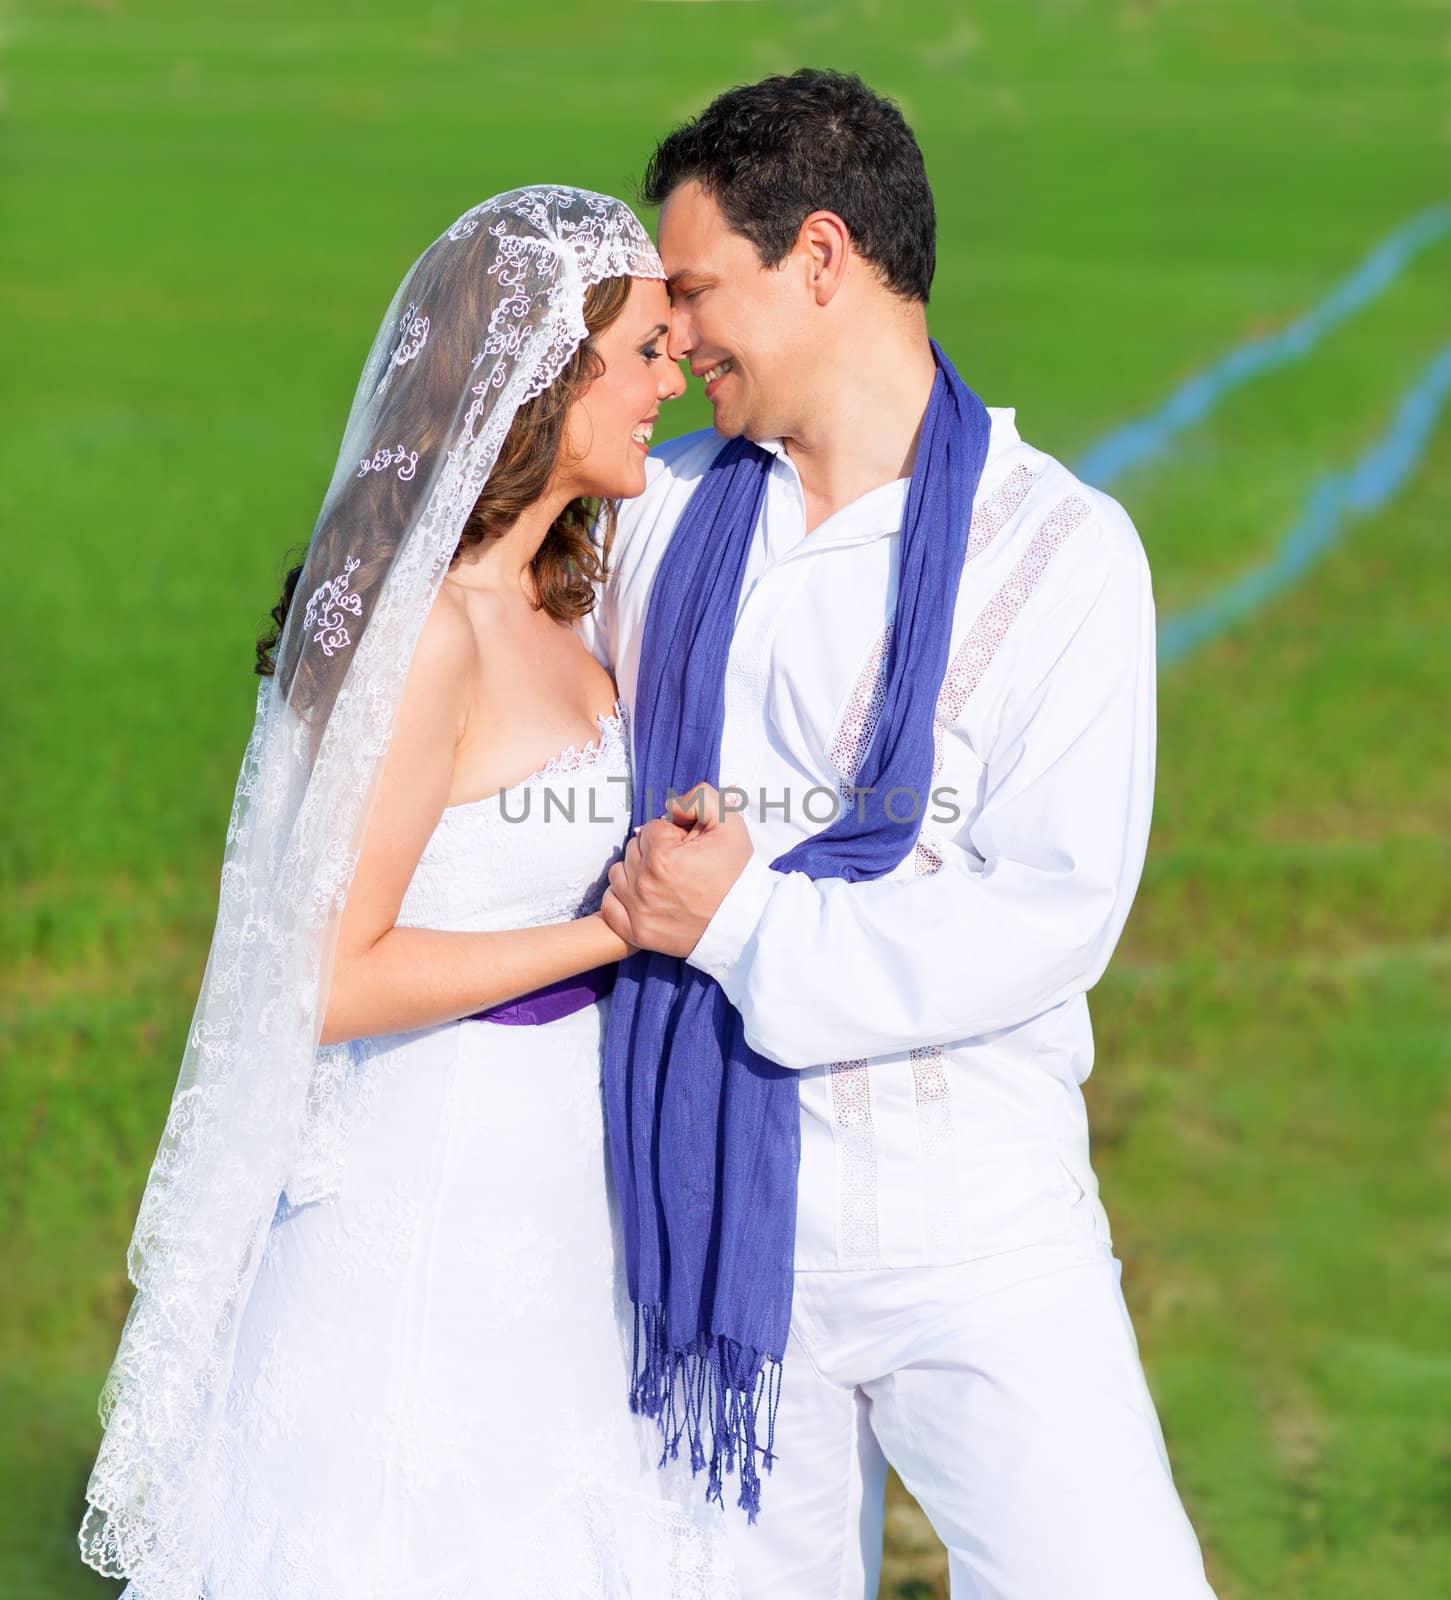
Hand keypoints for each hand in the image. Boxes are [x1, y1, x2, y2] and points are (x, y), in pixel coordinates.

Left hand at [601, 783, 753, 957]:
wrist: (745, 923)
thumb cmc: (737, 874)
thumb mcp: (730, 824)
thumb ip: (699, 798)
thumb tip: (671, 806)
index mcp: (662, 857)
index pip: (652, 828)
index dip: (674, 834)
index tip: (690, 848)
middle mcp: (644, 884)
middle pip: (634, 848)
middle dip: (655, 850)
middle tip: (682, 864)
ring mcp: (638, 911)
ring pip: (620, 873)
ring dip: (638, 871)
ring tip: (665, 879)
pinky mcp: (637, 932)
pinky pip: (610, 904)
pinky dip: (622, 897)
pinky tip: (644, 895)